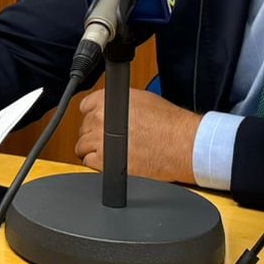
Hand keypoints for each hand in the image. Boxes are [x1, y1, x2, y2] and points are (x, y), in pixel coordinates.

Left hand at [74, 87, 202, 184]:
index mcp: (108, 100)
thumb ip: (119, 102)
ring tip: (108, 153)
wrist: (181, 144)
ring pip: (82, 146)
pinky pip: (88, 162)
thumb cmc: (169, 123)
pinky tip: (110, 162)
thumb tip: (110, 108)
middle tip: (107, 140)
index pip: (84, 107)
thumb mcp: (142, 99)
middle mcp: (101, 118)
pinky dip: (97, 164)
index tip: (97, 123)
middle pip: (83, 127)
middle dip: (93, 134)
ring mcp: (101, 140)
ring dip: (92, 149)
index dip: (92, 116)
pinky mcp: (106, 162)